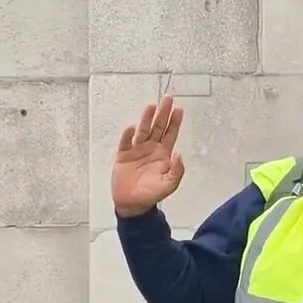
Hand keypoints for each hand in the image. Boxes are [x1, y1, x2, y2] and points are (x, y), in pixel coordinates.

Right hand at [111, 95, 185, 216]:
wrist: (132, 203)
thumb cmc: (152, 194)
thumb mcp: (169, 184)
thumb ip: (177, 170)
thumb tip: (179, 154)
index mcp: (163, 154)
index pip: (170, 134)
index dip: (175, 122)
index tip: (179, 109)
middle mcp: (151, 148)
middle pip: (158, 127)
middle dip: (163, 113)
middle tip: (167, 98)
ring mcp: (137, 150)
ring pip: (143, 131)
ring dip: (147, 119)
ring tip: (151, 106)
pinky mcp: (123, 156)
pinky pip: (125, 143)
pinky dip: (127, 136)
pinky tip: (131, 127)